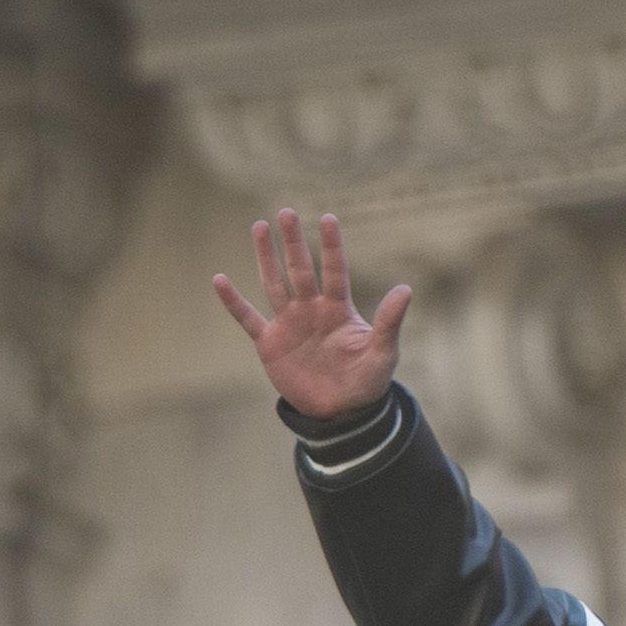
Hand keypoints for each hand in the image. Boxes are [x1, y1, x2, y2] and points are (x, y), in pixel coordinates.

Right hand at [212, 208, 413, 420]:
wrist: (341, 413)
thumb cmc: (367, 382)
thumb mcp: (382, 353)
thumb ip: (389, 321)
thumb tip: (406, 289)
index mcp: (339, 309)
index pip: (335, 270)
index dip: (331, 246)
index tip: (328, 217)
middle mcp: (312, 309)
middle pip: (300, 269)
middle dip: (293, 242)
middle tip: (286, 212)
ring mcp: (289, 324)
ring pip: (274, 283)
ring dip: (266, 257)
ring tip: (259, 226)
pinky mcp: (270, 343)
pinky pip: (247, 318)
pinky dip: (233, 301)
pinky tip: (219, 279)